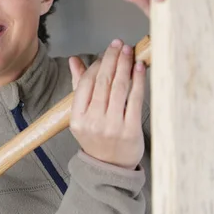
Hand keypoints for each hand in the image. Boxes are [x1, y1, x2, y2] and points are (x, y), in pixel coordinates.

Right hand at [68, 39, 145, 169]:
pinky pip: (134, 99)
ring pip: (119, 88)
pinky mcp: (130, 130)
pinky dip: (138, 81)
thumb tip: (74, 61)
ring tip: (129, 51)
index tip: (108, 53)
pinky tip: (139, 68)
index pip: (87, 83)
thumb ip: (79, 86)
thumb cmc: (96, 138)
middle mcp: (92, 122)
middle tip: (119, 44)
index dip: (98, 65)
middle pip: (103, 82)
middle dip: (112, 59)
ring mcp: (112, 126)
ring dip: (125, 65)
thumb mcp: (82, 116)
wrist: (110, 169)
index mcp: (77, 118)